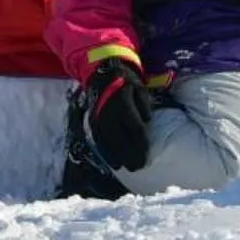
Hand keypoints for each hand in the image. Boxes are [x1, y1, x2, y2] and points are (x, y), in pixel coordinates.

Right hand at [82, 56, 153, 171]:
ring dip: (118, 157)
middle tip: (139, 167)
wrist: (101, 71)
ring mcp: (99, 117)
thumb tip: (147, 119)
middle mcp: (109, 112)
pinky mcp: (93, 120)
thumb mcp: (139, 87)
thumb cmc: (125, 81)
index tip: (147, 157)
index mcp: (123, 103)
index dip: (141, 145)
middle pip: (121, 139)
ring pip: (109, 142)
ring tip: (127, 167)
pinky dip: (106, 152)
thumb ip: (144, 103)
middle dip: (130, 155)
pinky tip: (113, 162)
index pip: (135, 129)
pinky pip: (99, 139)